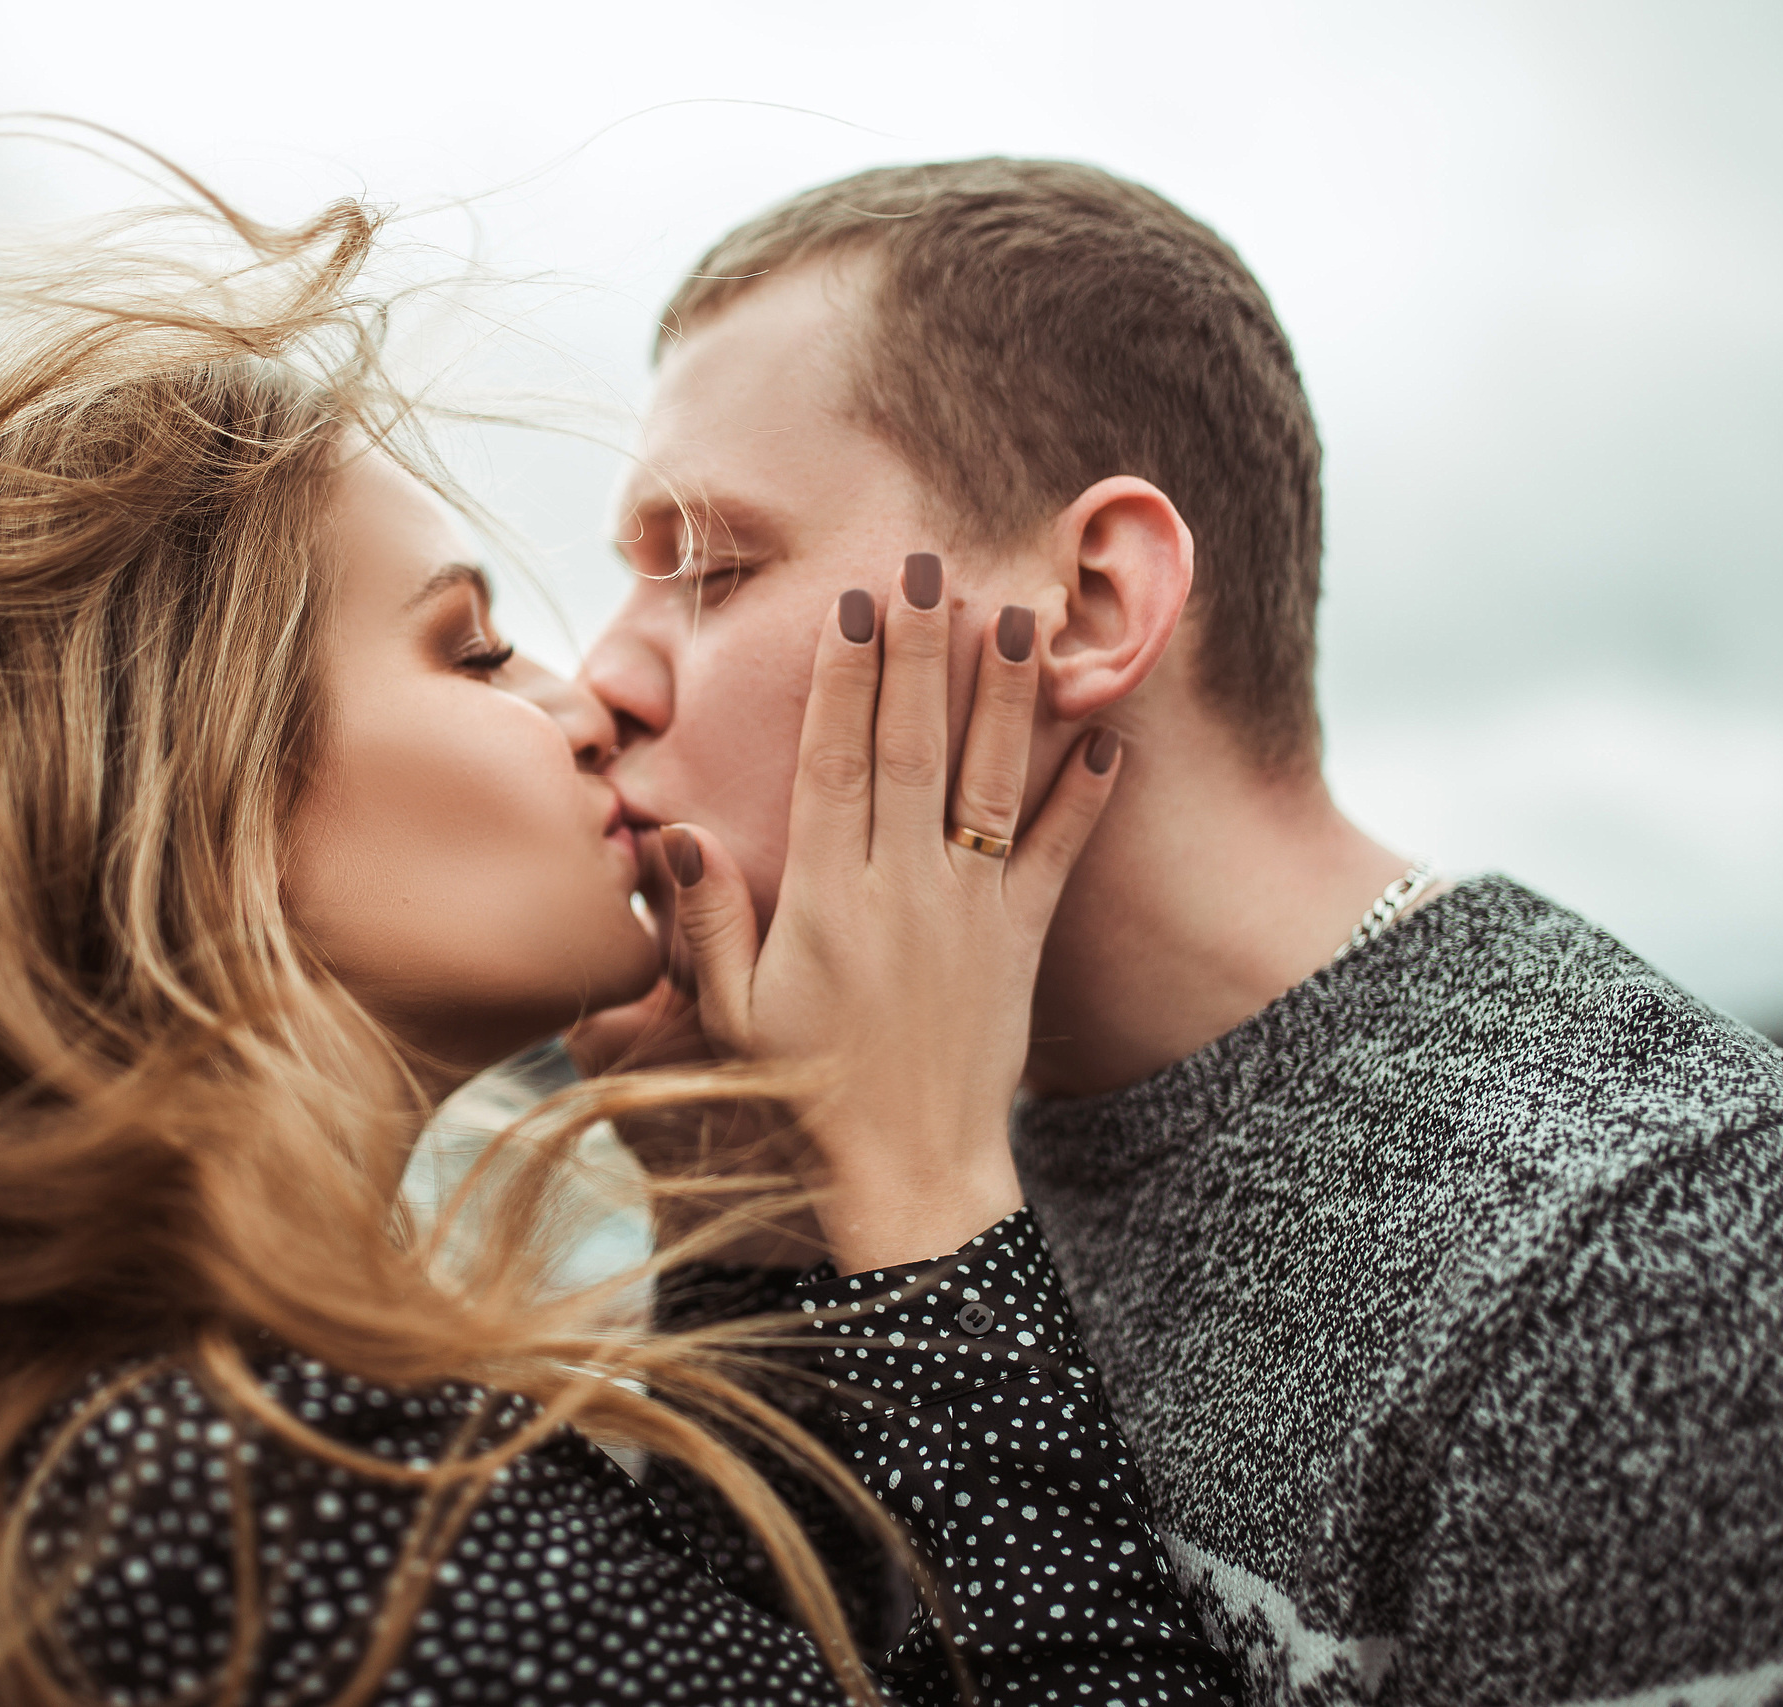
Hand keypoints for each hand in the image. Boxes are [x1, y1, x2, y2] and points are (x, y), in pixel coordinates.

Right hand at [658, 555, 1117, 1273]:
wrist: (909, 1180)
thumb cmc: (800, 1097)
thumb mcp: (728, 1014)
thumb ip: (706, 919)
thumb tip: (675, 831)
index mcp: (826, 899)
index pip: (836, 762)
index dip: (846, 678)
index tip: (855, 605)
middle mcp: (904, 891)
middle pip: (913, 746)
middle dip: (921, 649)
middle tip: (932, 566)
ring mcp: (970, 915)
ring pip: (989, 781)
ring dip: (1005, 694)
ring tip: (1019, 614)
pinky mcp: (1020, 947)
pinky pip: (1055, 859)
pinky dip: (1082, 800)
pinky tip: (1107, 740)